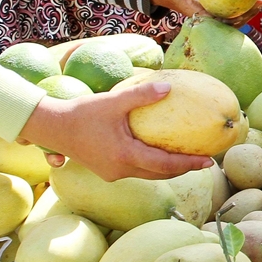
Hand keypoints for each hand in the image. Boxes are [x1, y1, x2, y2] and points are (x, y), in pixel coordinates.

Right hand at [21, 82, 211, 181]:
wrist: (53, 128)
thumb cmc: (82, 113)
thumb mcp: (113, 101)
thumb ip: (141, 95)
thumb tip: (169, 87)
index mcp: (125, 156)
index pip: (165, 165)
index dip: (189, 164)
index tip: (209, 161)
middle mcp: (121, 170)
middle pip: (160, 174)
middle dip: (184, 169)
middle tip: (205, 161)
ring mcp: (113, 174)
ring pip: (149, 174)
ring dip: (168, 168)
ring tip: (188, 158)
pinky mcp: (107, 171)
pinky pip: (137, 170)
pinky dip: (152, 164)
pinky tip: (159, 152)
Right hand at [150, 0, 259, 24]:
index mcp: (197, 14)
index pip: (217, 21)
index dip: (231, 20)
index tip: (243, 12)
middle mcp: (207, 18)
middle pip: (231, 22)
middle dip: (247, 15)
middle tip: (261, 1)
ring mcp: (211, 16)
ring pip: (233, 18)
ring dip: (248, 11)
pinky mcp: (214, 11)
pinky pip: (230, 8)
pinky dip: (241, 3)